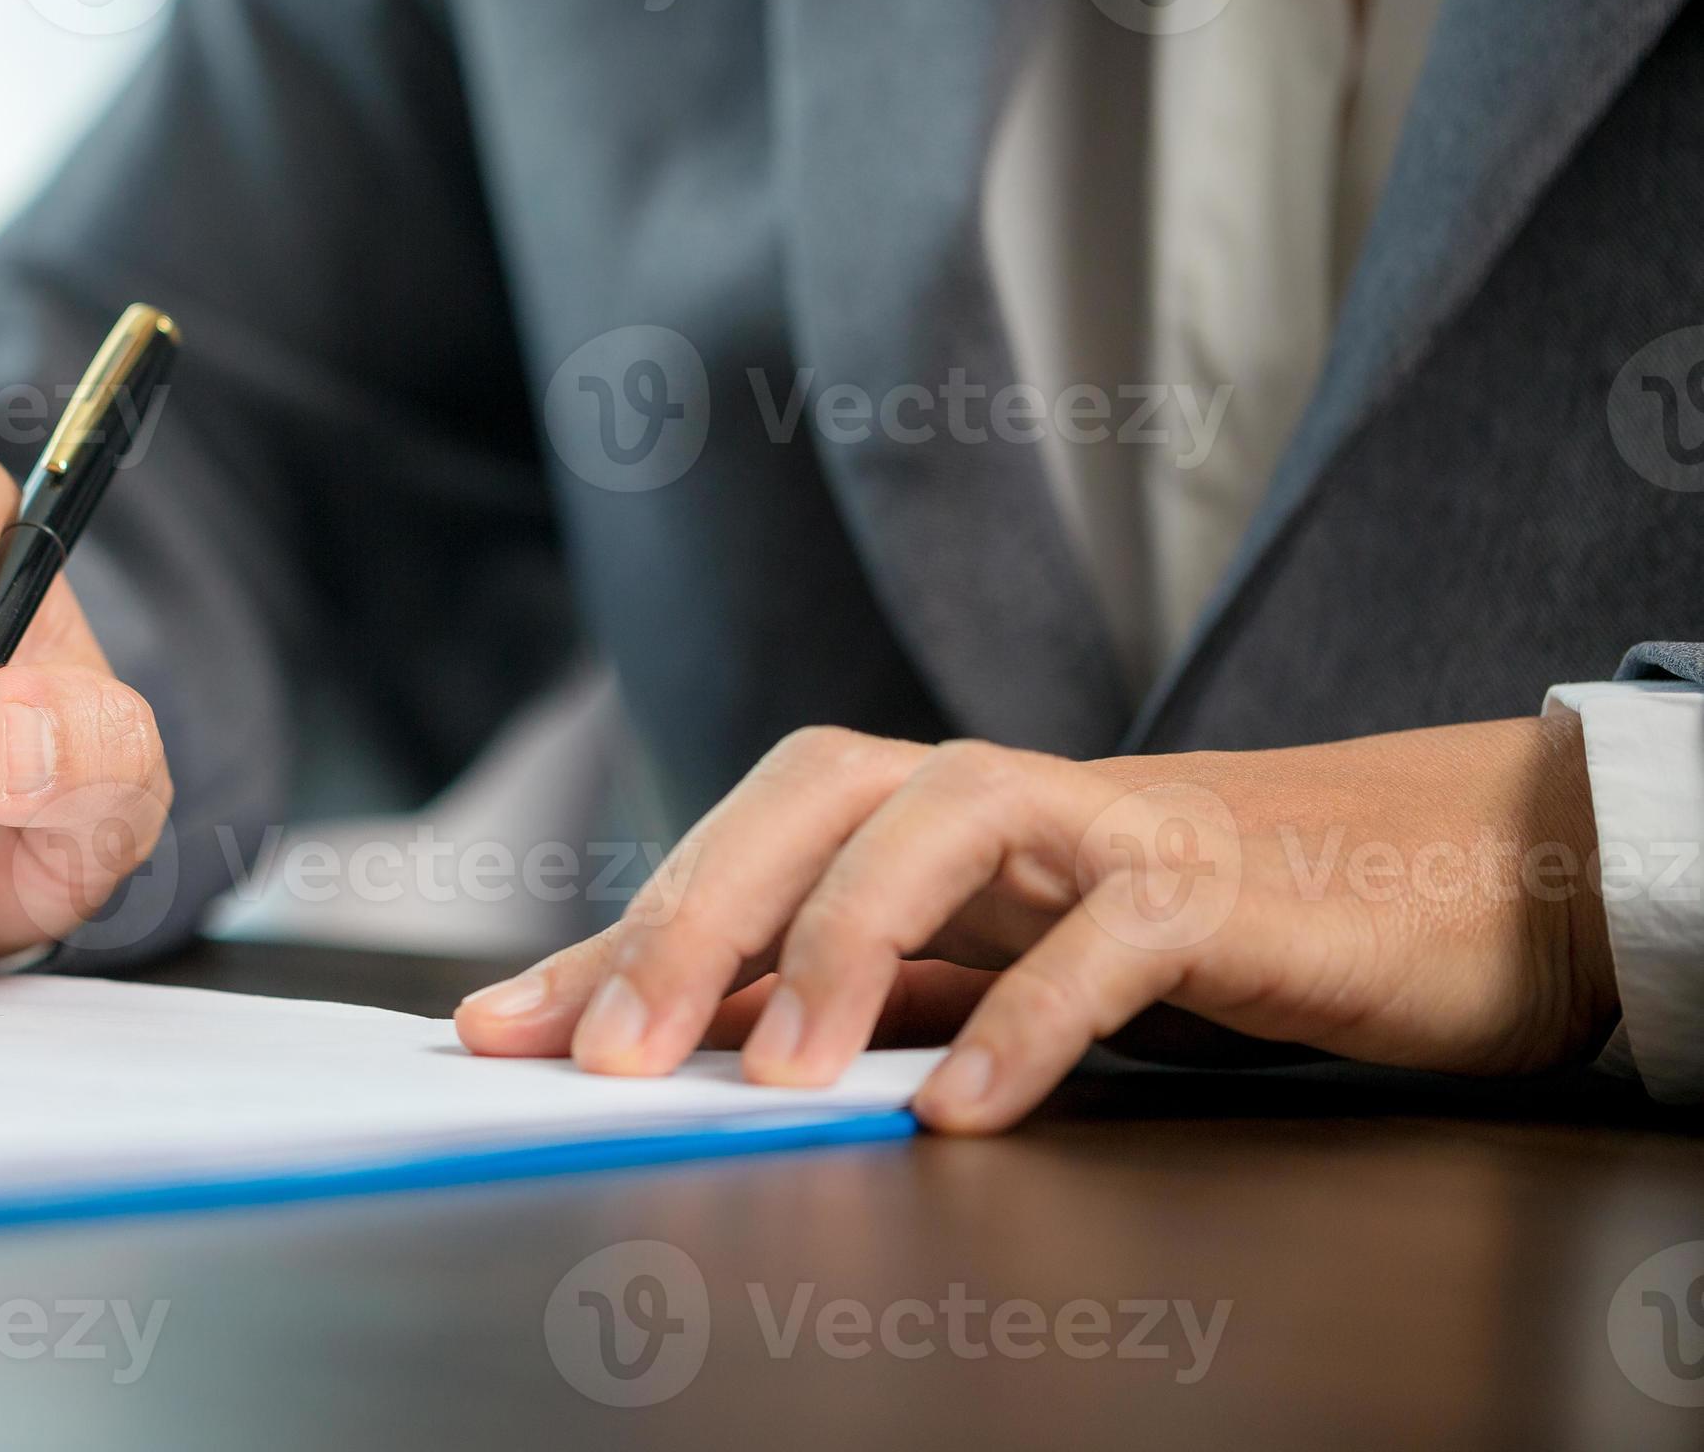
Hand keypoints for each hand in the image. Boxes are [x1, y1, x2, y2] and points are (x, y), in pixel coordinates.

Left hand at [454, 716, 1617, 1131]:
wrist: (1411, 887)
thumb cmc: (1153, 923)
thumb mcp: (970, 968)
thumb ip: (828, 997)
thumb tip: (650, 1046)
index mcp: (913, 814)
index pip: (733, 847)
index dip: (610, 934)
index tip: (493, 1033)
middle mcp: (990, 795)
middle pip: (813, 793)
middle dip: (693, 911)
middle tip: (611, 1052)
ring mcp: (1108, 824)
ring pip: (951, 819)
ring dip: (848, 936)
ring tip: (782, 1071)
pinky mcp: (1225, 887)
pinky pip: (1119, 932)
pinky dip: (1038, 1016)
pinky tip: (966, 1112)